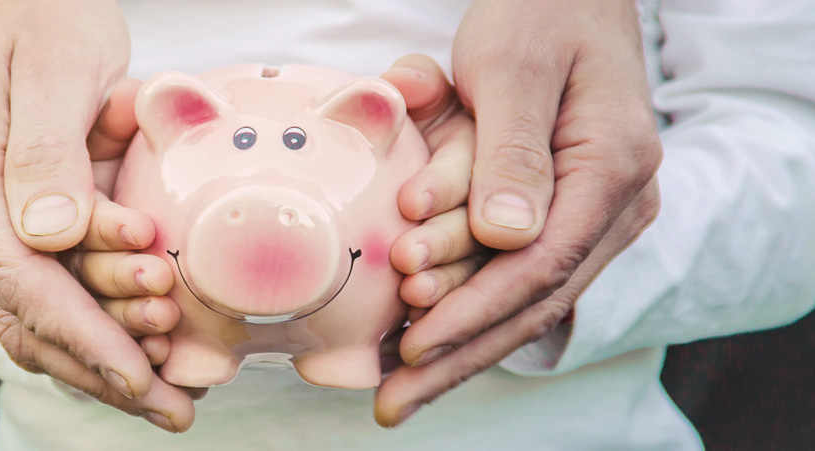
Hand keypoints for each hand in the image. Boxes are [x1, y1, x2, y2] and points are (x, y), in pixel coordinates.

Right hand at [0, 1, 193, 431]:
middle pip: (24, 318)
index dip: (85, 337)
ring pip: (29, 320)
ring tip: (169, 392)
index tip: (143, 377)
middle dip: (101, 370)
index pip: (21, 282)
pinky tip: (140, 352)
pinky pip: (40, 296)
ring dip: (99, 361)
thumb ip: (46, 149)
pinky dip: (91, 330)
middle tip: (175, 405)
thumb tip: (50, 236)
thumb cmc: (41, 16)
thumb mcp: (54, 65)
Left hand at [372, 0, 662, 426]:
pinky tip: (427, 350)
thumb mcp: (517, 67)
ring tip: (399, 390)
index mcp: (613, 168)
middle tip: (393, 399)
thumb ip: (512, 151)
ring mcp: (595, 216)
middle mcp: (615, 203)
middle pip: (533, 301)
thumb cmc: (540, 16)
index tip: (414, 346)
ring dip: (462, 349)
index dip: (474, 311)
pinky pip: (518, 279)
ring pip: (526, 301)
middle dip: (460, 354)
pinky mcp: (565, 217)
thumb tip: (507, 237)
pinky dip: (471, 315)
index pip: (539, 264)